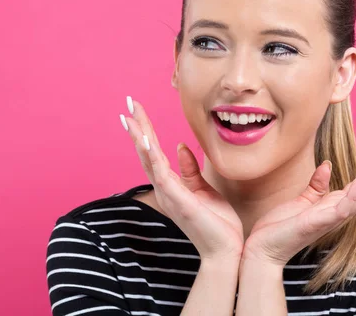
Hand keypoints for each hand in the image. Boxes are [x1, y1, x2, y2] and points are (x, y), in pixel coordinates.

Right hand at [121, 97, 243, 261]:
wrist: (227, 251)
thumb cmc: (217, 224)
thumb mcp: (203, 189)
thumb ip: (190, 169)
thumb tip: (181, 146)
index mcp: (171, 185)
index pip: (154, 152)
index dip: (145, 130)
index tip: (136, 110)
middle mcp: (164, 189)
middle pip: (145, 152)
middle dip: (137, 127)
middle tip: (128, 104)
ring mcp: (168, 195)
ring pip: (148, 160)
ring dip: (139, 137)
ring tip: (130, 116)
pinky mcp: (177, 201)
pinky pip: (161, 174)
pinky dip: (152, 156)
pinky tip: (146, 139)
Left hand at [243, 132, 355, 266]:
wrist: (264, 248)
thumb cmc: (282, 226)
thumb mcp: (302, 200)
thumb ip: (317, 185)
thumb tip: (328, 164)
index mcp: (336, 203)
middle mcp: (339, 211)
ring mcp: (332, 218)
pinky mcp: (320, 223)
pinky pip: (343, 209)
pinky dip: (354, 195)